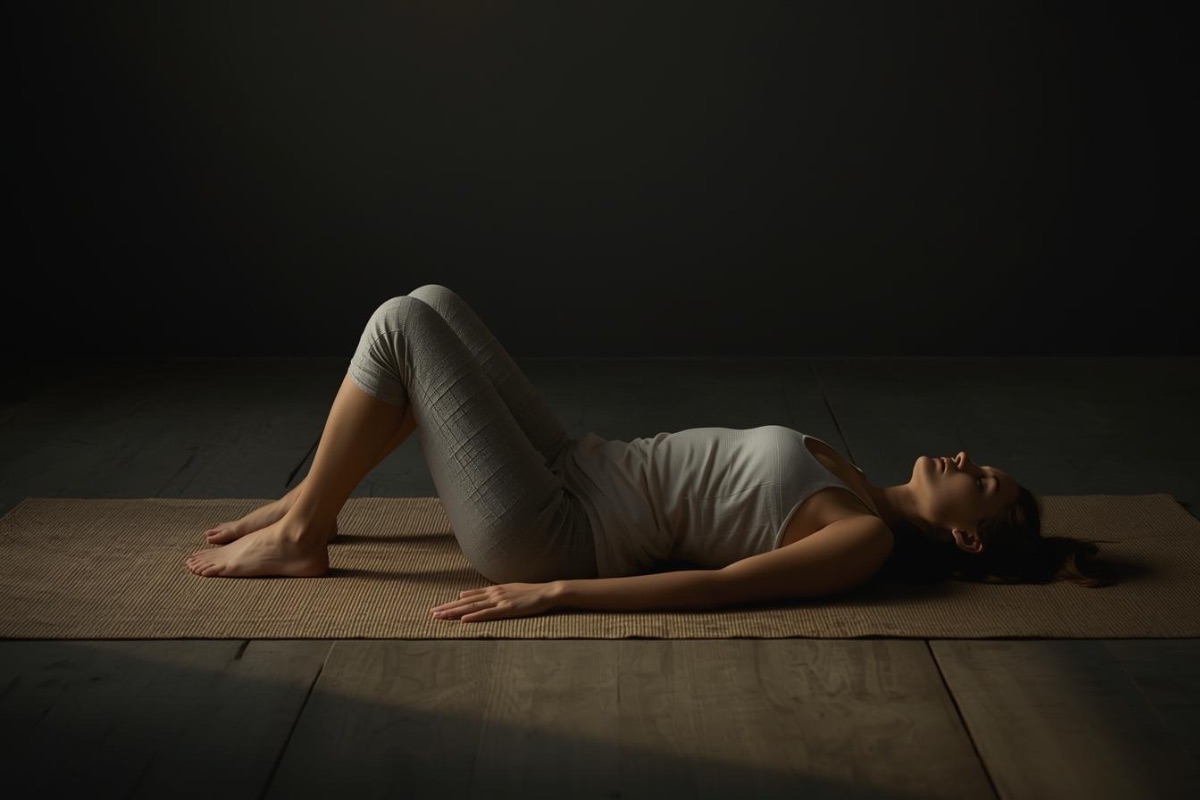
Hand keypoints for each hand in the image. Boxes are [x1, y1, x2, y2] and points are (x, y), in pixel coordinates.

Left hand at [430, 582, 558, 622]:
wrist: (546, 592)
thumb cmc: (529, 593)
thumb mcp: (507, 590)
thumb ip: (489, 593)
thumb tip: (468, 593)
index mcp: (493, 590)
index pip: (467, 597)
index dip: (451, 603)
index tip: (437, 607)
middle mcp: (493, 594)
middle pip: (465, 602)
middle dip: (448, 608)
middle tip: (432, 613)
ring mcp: (499, 601)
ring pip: (472, 607)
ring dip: (455, 612)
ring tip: (441, 616)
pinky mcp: (507, 609)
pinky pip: (488, 614)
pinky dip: (474, 617)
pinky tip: (463, 620)